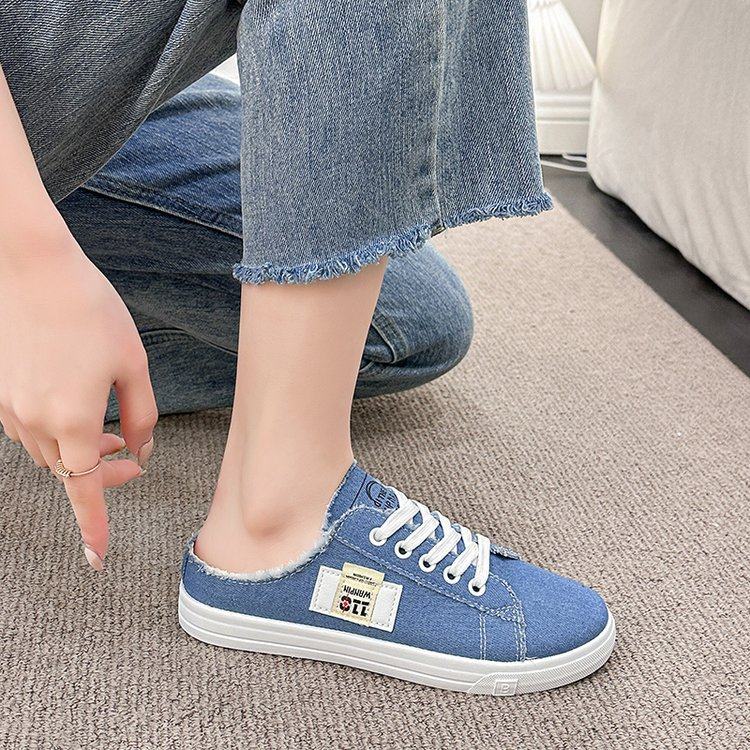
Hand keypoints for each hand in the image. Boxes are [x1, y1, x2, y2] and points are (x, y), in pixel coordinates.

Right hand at [0, 214, 157, 569]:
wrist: (31, 266)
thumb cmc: (91, 310)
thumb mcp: (133, 364)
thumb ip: (142, 416)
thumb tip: (141, 454)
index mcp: (74, 419)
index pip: (86, 490)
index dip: (94, 526)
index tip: (98, 559)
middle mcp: (35, 422)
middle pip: (71, 472)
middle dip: (103, 475)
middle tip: (131, 459)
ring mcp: (9, 407)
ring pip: (49, 453)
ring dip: (81, 453)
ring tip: (112, 432)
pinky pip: (29, 430)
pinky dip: (57, 433)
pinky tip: (78, 408)